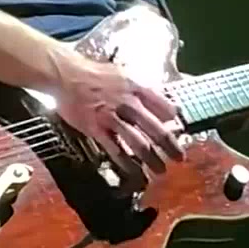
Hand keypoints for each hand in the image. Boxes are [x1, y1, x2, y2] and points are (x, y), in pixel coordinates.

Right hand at [51, 52, 185, 179]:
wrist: (66, 75)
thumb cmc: (95, 74)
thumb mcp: (124, 74)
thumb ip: (143, 89)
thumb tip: (161, 101)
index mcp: (137, 88)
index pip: (165, 107)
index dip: (175, 122)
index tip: (181, 131)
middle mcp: (128, 103)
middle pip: (156, 129)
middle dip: (171, 146)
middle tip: (180, 157)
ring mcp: (112, 117)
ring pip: (138, 143)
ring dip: (152, 160)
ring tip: (160, 170)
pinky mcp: (96, 128)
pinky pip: (115, 150)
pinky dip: (127, 164)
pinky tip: (135, 173)